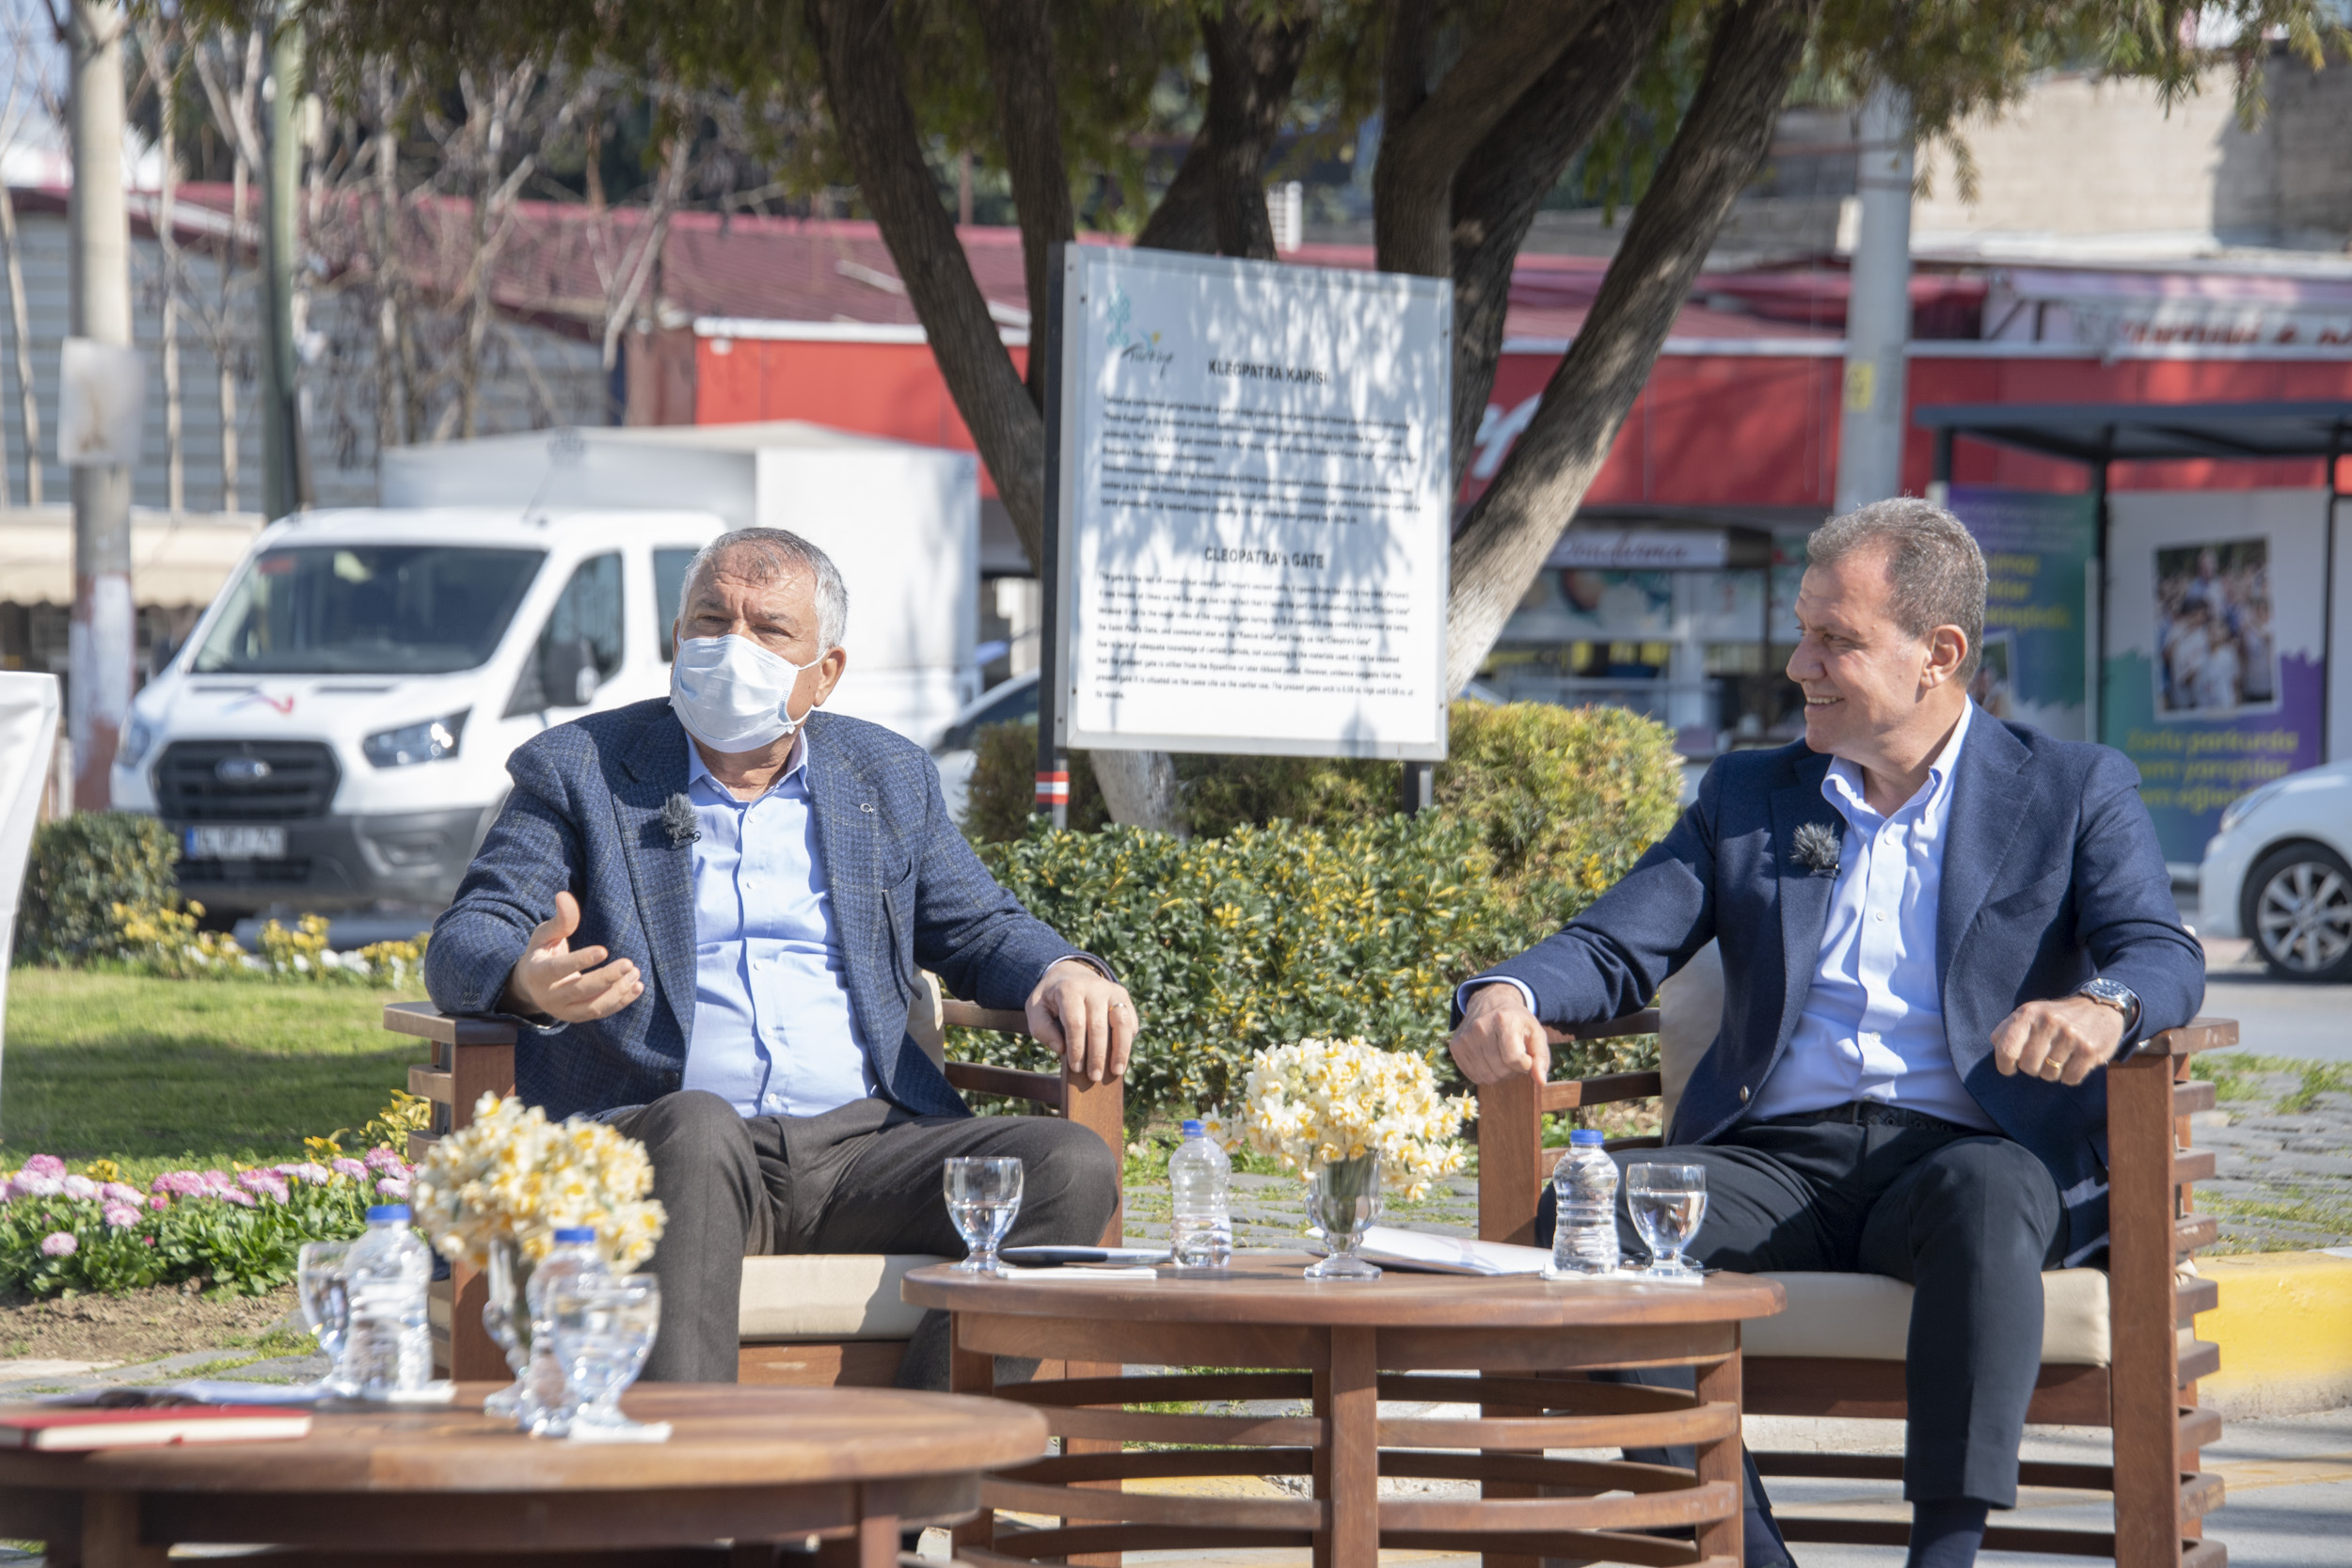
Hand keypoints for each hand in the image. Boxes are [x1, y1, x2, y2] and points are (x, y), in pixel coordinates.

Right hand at [504, 891, 644, 1023]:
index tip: (604, 950)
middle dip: (606, 978)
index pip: (559, 969)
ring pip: (593, 1007)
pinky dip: (621, 1002)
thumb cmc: (543, 952)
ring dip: (618, 992)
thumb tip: (564, 895)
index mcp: (538, 973)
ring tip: (635, 973)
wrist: (533, 986)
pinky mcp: (578, 1017)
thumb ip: (559, 919)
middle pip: (580, 990)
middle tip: (629, 963)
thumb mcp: (545, 934)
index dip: (580, 961)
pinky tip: (637, 987)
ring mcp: (564, 1011)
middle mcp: (549, 996)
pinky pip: (601, 1012)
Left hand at [1026, 959, 1137, 1084]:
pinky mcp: (1123, 996)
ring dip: (1121, 1049)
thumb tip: (1061, 1048)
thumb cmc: (1051, 999)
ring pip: (1122, 1021)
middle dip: (1097, 1055)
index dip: (1077, 1048)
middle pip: (1099, 1026)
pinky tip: (1121, 1056)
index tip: (1076, 1068)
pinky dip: (1128, 1040)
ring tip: (1117, 1071)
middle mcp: (1094, 987)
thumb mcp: (1035, 1009)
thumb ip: (1042, 1029)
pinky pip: (1131, 1020)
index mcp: (1069, 989)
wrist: (1069, 974)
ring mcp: (1112, 990)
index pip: (1075, 1023)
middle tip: (1094, 1077)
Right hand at [1450, 983, 1550, 1085]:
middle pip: (1501, 1070)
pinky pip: (1474, 1076)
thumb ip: (1541, 1057)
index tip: (1526, 1056)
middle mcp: (1480, 1027)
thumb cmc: (1517, 1021)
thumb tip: (1541, 1082)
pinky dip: (1485, 1073)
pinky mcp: (1455, 1046)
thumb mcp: (1535, 1033)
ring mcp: (1465, 1037)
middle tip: (1513, 1056)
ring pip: (1487, 1077)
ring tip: (1502, 1057)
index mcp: (1503, 1020)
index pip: (1514, 1059)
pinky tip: (1489, 1059)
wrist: (1490, 1003)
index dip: (1525, 1064)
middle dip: (1512, 1070)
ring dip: (1499, 1073)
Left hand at [1991, 995, 2125, 1085]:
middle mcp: (2049, 1022)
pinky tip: (2075, 1062)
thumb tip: (1997, 1045)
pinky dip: (2070, 1076)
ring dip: (2053, 1072)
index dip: (2004, 1065)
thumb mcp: (2029, 1013)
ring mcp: (2071, 1036)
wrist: (2100, 1008)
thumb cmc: (2056, 1017)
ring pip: (2049, 1075)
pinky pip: (2070, 1079)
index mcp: (2028, 1013)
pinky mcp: (2089, 1050)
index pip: (2005, 1050)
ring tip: (2061, 1056)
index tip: (2010, 1068)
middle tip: (2044, 1057)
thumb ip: (2007, 1029)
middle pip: (2028, 1067)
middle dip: (2033, 1068)